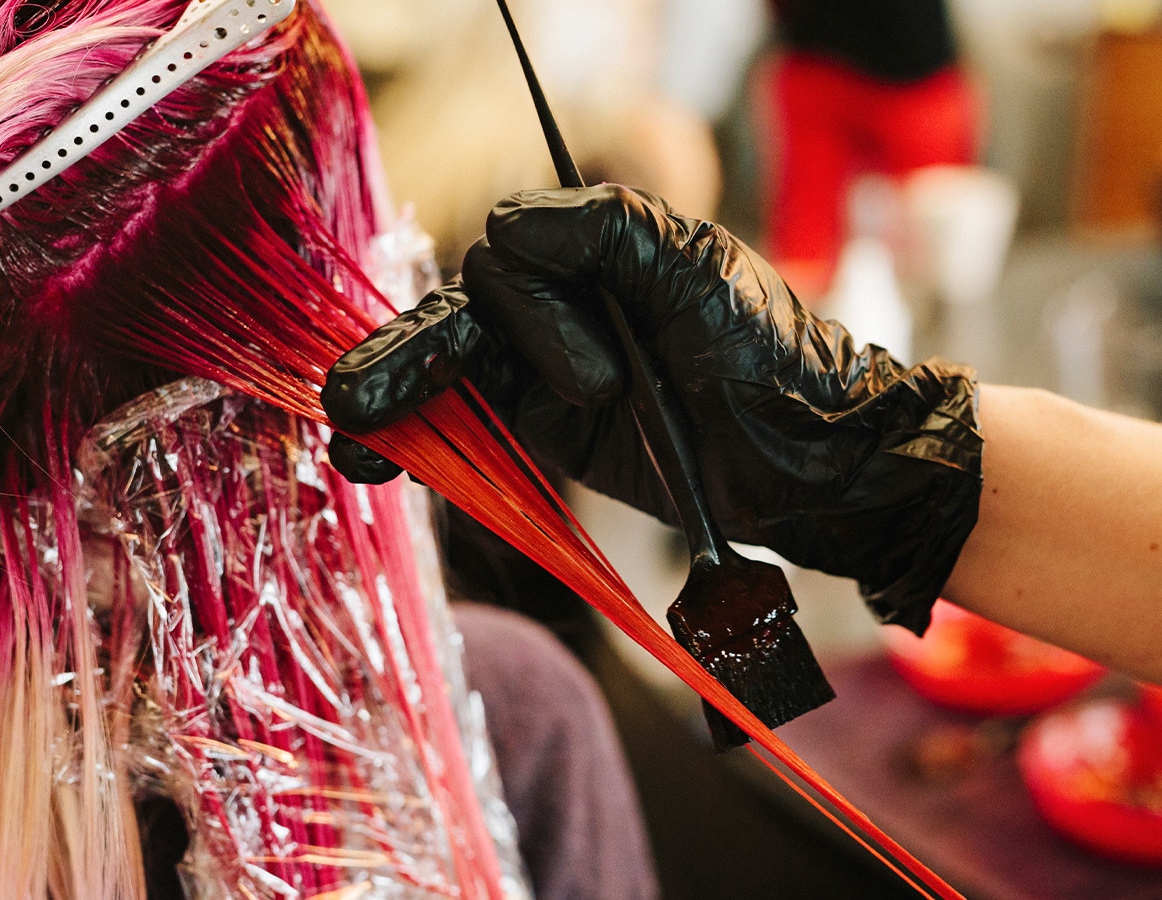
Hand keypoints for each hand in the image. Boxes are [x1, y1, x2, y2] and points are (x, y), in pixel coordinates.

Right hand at [322, 185, 983, 631]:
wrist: (813, 459)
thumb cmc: (772, 353)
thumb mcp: (701, 269)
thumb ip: (610, 229)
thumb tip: (506, 220)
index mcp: (595, 248)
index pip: (510, 256)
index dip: (538, 317)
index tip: (606, 382)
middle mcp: (563, 302)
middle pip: (462, 312)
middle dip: (416, 358)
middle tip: (358, 400)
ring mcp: (548, 369)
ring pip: (450, 367)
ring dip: (396, 394)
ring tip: (349, 429)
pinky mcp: (545, 433)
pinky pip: (469, 424)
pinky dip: (418, 438)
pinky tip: (371, 459)